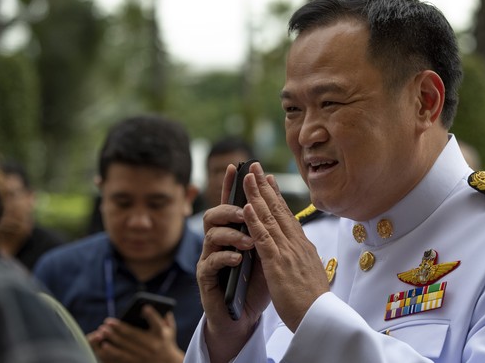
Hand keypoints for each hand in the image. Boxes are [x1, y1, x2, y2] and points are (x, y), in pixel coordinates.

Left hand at [87, 306, 183, 362]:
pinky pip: (122, 356)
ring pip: (125, 346)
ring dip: (113, 338)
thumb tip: (163, 306)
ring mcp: (143, 355)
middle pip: (134, 335)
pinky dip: (112, 351)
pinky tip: (104, 345)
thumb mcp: (170, 330)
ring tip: (103, 331)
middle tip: (108, 321)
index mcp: (161, 335)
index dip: (151, 315)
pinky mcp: (136, 362)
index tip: (144, 307)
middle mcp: (152, 345)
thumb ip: (167, 318)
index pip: (157, 323)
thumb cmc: (167, 342)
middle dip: (119, 327)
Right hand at [196, 164, 270, 362]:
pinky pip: (209, 262)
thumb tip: (278, 205)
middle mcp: (218, 242)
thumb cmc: (256, 285)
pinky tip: (238, 259)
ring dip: (232, 235)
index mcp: (234, 233)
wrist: (244, 318)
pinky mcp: (206, 278)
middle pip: (214, 214)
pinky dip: (225, 257)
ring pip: (211, 235)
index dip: (232, 185)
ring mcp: (210, 259)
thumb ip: (268, 232)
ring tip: (249, 242)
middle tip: (245, 212)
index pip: (231, 204)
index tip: (237, 166)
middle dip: (229, 209)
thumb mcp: (268, 254)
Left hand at [242, 162, 329, 331]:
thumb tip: (300, 251)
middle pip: (278, 210)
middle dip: (264, 186)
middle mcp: (296, 244)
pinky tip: (247, 206)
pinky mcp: (278, 265)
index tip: (268, 179)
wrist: (320, 320)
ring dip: (256, 195)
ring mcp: (288, 252)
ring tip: (247, 176)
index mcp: (303, 247)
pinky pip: (264, 239)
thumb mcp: (309, 274)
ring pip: (269, 218)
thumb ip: (302, 259)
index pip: (286, 216)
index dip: (275, 196)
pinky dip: (255, 221)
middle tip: (254, 166)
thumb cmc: (313, 303)